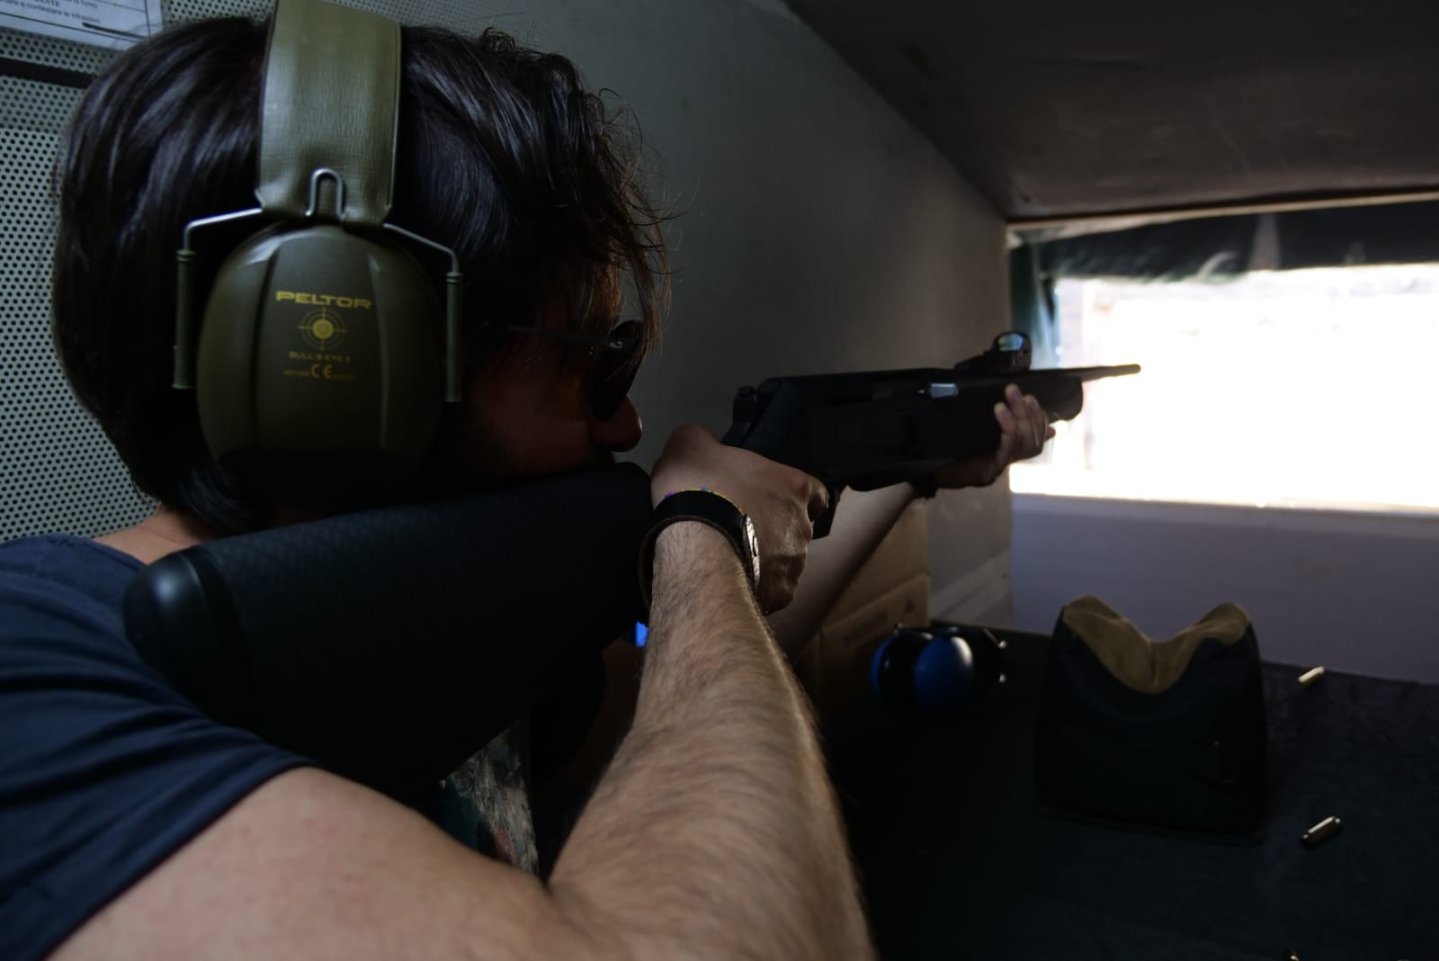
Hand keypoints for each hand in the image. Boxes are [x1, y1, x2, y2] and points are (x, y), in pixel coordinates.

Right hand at [650, 425, 828, 611]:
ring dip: (763, 561)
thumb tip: (699, 445)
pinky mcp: (779, 595)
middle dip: (772, 531)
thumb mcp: (689, 445)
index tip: (771, 501)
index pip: (815, 492)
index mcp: (794, 486)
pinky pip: (770, 591)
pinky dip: (754, 587)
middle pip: (796, 529)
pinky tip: (728, 582)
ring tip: (728, 559)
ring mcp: (794, 564)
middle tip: (738, 530)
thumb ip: (702, 442)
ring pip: (784, 563)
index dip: (794, 497)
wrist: (694, 542)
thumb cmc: (699, 487)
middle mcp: (803, 526)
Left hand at [932, 384, 1055, 488]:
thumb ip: (986, 416)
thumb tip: (1004, 397)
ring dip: (1020, 417)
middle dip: (1029, 412)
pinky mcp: (988, 472)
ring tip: (1008, 397)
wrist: (923, 469)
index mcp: (1003, 449)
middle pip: (1033, 439)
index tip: (1031, 397)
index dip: (1039, 418)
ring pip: (1026, 445)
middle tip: (1014, 390)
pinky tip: (1000, 411)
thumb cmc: (943, 448)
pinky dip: (1007, 428)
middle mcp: (1005, 459)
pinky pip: (1007, 450)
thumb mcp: (968, 427)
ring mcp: (999, 467)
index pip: (1036, 436)